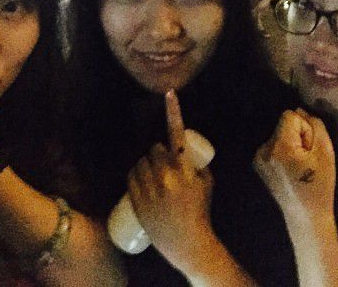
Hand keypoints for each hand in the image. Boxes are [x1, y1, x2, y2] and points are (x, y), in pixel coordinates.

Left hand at [127, 90, 213, 272]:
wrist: (190, 244)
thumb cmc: (201, 212)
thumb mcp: (207, 184)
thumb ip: (196, 165)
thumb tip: (184, 150)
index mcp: (184, 168)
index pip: (177, 133)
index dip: (173, 110)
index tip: (169, 93)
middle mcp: (166, 175)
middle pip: (153, 149)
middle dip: (157, 153)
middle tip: (162, 166)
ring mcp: (150, 189)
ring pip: (140, 163)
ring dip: (144, 164)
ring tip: (151, 176)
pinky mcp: (138, 202)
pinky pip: (130, 178)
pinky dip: (134, 175)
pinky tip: (139, 179)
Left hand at [253, 109, 335, 221]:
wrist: (305, 216)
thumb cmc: (319, 185)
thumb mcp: (325, 152)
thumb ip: (314, 125)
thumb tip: (299, 110)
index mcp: (279, 146)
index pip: (289, 116)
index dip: (304, 128)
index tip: (309, 147)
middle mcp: (263, 149)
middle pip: (282, 125)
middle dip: (296, 136)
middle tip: (306, 159)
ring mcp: (257, 157)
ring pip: (278, 135)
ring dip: (289, 143)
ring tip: (298, 166)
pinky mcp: (257, 164)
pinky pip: (272, 145)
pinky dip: (282, 151)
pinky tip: (289, 169)